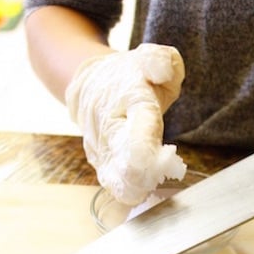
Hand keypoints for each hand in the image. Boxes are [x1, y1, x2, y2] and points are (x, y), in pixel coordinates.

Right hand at [66, 43, 186, 204]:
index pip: (138, 121)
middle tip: (148, 184)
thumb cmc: (134, 74)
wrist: (92, 80)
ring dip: (130, 184)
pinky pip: (109, 177)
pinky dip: (123, 187)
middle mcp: (111, 122)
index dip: (141, 142)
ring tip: (144, 192)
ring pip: (112, 171)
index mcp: (131, 98)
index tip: (148, 159)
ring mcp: (100, 142)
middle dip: (134, 173)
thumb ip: (161, 62)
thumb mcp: (153, 58)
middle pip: (120, 154)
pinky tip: (136, 195)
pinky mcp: (98, 157)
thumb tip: (161, 71)